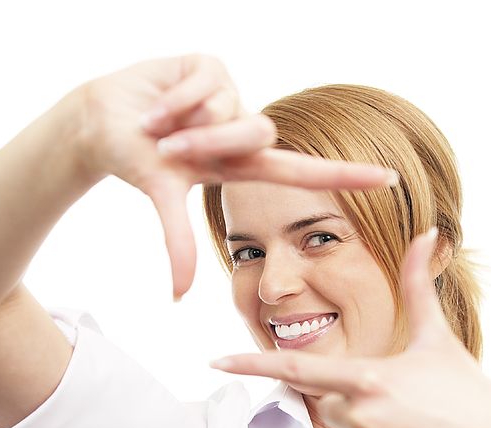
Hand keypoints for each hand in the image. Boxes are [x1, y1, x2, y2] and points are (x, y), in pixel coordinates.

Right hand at [71, 54, 397, 299]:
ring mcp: (231, 95)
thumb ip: (179, 245)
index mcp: (241, 163)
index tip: (390, 178)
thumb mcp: (163, 198)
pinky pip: (206, 85)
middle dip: (208, 145)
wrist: (100, 119)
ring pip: (232, 111)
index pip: (303, 170)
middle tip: (168, 148)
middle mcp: (243, 129)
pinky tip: (157, 101)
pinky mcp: (212, 65)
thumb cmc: (135, 160)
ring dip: (186, 125)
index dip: (346, 176)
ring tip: (158, 125)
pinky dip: (173, 99)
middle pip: (260, 135)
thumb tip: (178, 299)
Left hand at [209, 228, 490, 427]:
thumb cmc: (465, 386)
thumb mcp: (436, 336)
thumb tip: (426, 232)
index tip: (214, 361)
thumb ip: (418, 284)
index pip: (296, 371)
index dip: (252, 365)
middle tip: (403, 403)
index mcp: (367, 378)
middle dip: (359, 400)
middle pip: (333, 405)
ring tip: (413, 427)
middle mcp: (360, 416)